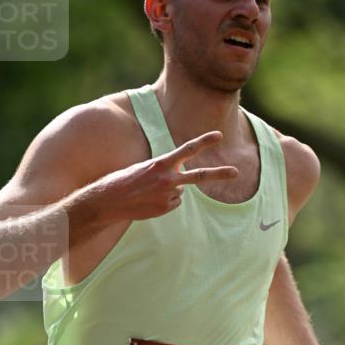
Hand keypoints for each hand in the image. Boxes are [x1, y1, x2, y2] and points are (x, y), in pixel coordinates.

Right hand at [87, 131, 237, 224]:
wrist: (109, 201)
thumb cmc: (123, 180)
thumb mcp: (145, 167)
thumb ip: (165, 169)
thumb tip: (181, 180)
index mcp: (161, 164)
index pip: (187, 150)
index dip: (204, 141)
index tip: (218, 136)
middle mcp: (168, 179)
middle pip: (199, 176)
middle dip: (219, 173)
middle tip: (236, 172)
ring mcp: (168, 196)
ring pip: (180, 190)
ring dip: (169, 189)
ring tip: (148, 191)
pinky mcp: (165, 209)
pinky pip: (173, 202)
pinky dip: (164, 201)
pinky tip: (149, 200)